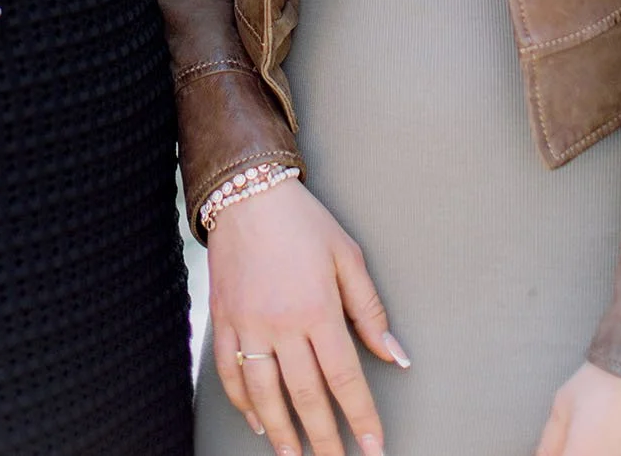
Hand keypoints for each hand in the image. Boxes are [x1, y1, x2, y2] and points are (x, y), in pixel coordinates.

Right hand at [207, 178, 408, 455]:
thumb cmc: (302, 221)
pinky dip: (242, 402)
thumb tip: (396, 355)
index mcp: (318, 308)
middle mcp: (281, 322)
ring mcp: (248, 323)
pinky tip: (257, 420)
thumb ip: (370, 310)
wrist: (247, 191)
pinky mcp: (223, 318)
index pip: (344, 377)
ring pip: (264, 393)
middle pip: (305, 395)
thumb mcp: (347, 255)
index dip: (361, 417)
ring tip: (295, 455)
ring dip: (282, 431)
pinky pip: (229, 372)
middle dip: (324, 438)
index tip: (374, 446)